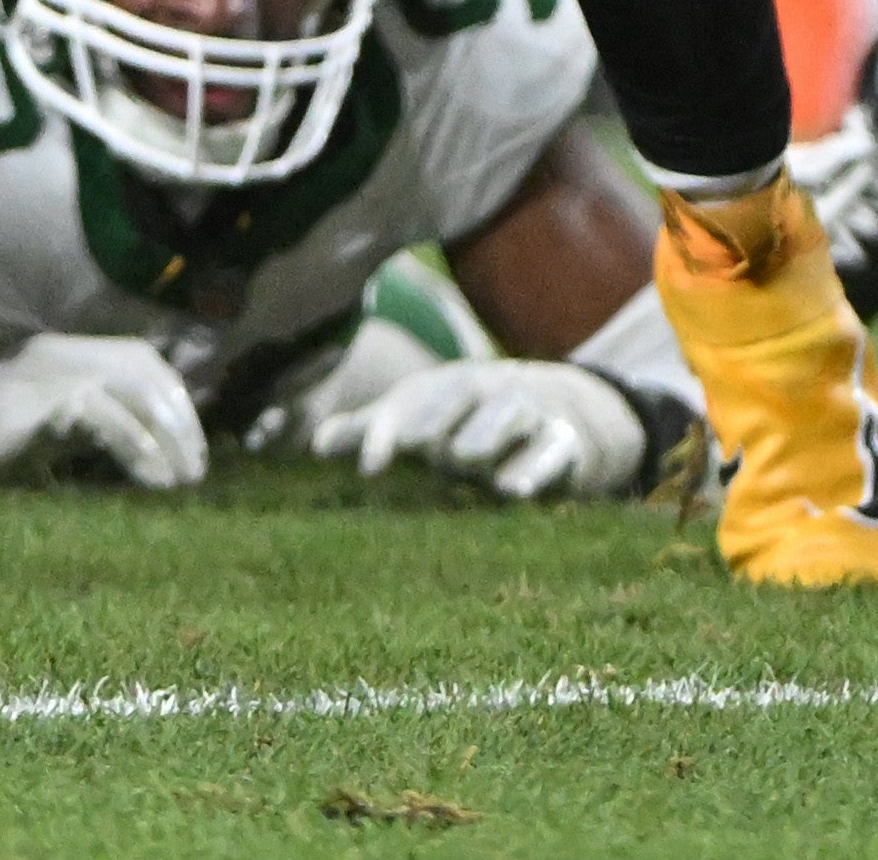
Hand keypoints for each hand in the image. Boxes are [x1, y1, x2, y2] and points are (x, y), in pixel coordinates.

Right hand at [0, 333, 210, 493]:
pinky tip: (155, 481)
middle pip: (143, 367)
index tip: (191, 445)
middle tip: (196, 468)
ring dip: (167, 435)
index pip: (139, 359)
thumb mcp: (48, 430)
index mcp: (64, 354)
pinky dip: (140, 448)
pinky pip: (106, 417)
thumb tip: (147, 446)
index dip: (172, 398)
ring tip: (183, 480)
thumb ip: (90, 426)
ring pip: (132, 388)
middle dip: (178, 418)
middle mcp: (60, 351)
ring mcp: (48, 370)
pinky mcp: (39, 399)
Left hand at [311, 356, 651, 503]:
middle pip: (464, 396)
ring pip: (511, 414)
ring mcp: (529, 414)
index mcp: (448, 385)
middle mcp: (488, 392)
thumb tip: (315, 444)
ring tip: (462, 457)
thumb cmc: (470, 419)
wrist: (560, 408)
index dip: (388, 430)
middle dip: (439, 419)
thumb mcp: (424, 419)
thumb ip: (375, 431)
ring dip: (487, 431)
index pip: (413, 400)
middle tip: (418, 445)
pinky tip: (513, 492)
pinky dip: (535, 468)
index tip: (366, 467)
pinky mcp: (562, 442)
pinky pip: (551, 450)